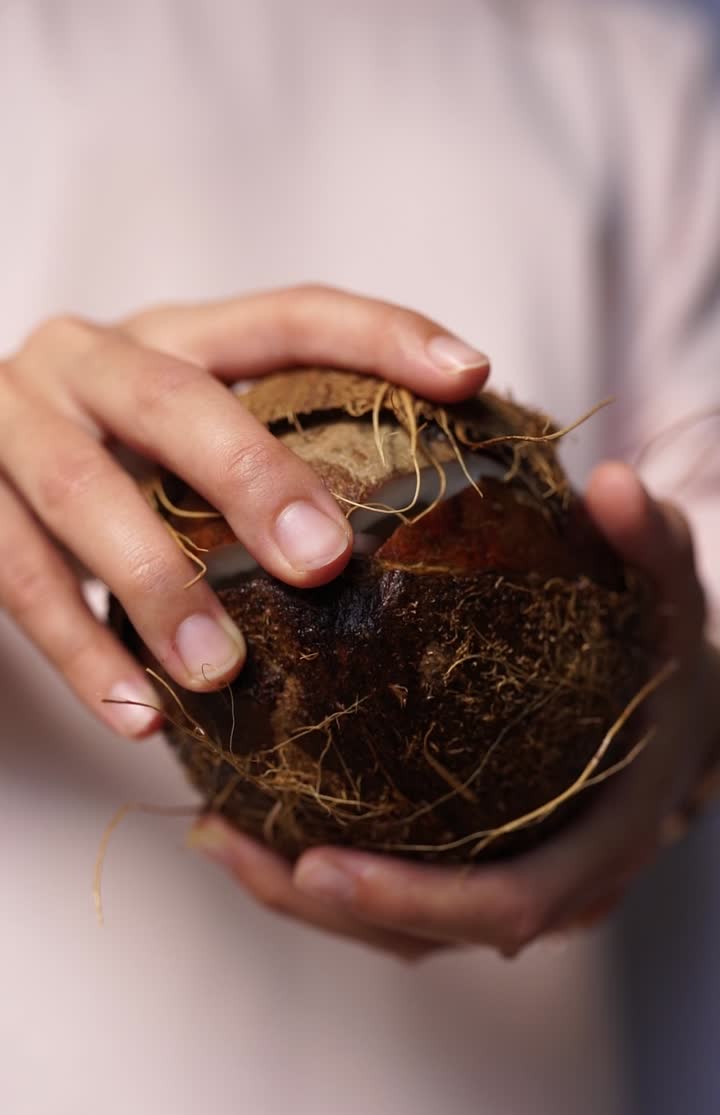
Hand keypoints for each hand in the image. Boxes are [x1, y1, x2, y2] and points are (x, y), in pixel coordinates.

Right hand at [0, 285, 488, 735]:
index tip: (466, 376)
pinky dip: (82, 653)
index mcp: (168, 331)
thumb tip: (421, 522)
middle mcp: (87, 359)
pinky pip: (19, 579)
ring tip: (223, 670)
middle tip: (322, 563)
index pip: (285, 315)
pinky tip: (142, 716)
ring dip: (158, 588)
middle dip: (252, 478)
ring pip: (83, 494)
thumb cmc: (113, 451)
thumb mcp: (185, 430)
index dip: (378, 336)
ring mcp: (14, 424)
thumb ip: (268, 449)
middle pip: (173, 402)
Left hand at [189, 463, 719, 957]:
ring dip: (300, 896)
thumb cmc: (670, 663)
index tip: (319, 864)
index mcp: (598, 844)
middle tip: (225, 842)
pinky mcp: (474, 869)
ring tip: (213, 833)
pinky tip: (248, 811)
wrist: (680, 718)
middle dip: (321, 907)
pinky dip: (319, 872)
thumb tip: (613, 483)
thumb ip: (650, 549)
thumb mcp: (670, 598)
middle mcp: (552, 887)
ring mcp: (509, 885)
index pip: (506, 902)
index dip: (413, 898)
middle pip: (426, 934)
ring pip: (397, 929)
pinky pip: (392, 895)